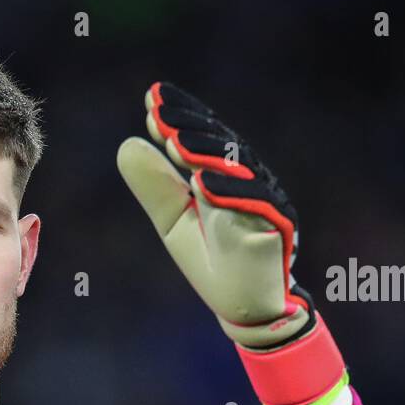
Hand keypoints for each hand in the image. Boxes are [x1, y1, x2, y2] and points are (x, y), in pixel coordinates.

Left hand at [117, 81, 314, 350]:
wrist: (243, 304)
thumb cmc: (212, 259)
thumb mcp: (173, 219)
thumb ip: (155, 185)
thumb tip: (127, 143)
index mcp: (224, 174)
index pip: (203, 137)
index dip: (180, 117)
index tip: (151, 100)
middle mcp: (248, 181)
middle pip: (221, 146)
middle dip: (189, 128)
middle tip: (158, 114)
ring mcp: (265, 201)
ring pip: (238, 170)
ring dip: (207, 154)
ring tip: (176, 143)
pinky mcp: (277, 227)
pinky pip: (256, 206)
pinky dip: (230, 194)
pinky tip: (203, 183)